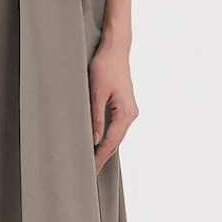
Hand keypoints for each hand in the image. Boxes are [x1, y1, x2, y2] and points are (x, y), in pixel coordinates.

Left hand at [89, 39, 138, 174]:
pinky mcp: (124, 106)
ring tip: (93, 162)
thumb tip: (94, 140)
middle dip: (103, 157)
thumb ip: (95, 118)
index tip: (91, 169)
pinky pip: (117, 128)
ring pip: (117, 136)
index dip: (100, 157)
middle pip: (116, 142)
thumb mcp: (96, 93)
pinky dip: (108, 138)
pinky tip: (100, 144)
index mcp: (125, 113)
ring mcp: (129, 110)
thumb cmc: (105, 67)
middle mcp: (131, 114)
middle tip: (90, 172)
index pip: (111, 142)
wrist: (115, 49)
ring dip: (106, 149)